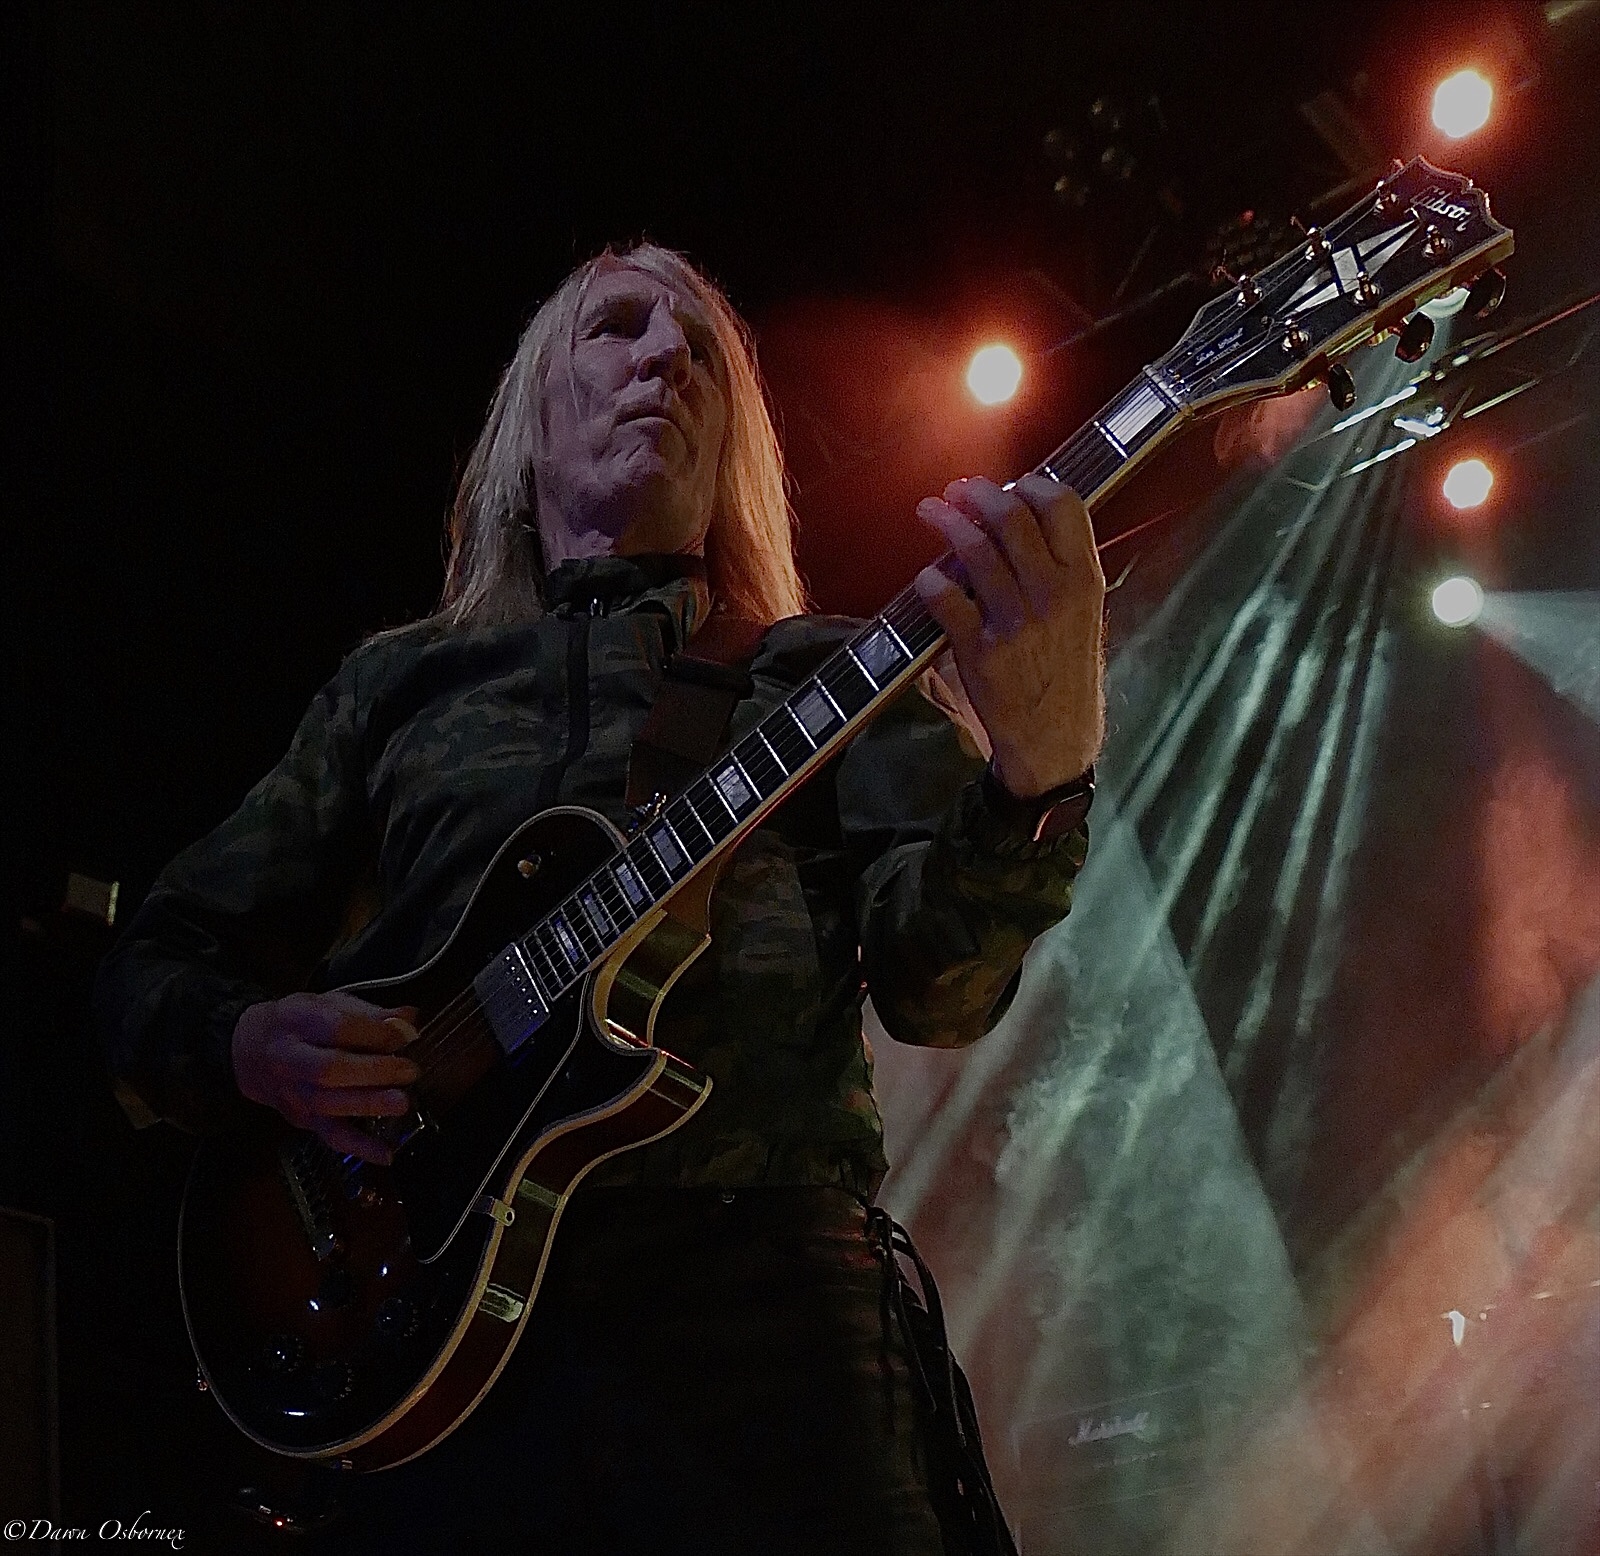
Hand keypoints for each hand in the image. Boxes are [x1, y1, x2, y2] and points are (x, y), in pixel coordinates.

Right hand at [232, 992, 421, 1163]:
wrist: (250, 1052)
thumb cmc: (298, 1024)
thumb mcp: (328, 1003)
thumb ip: (369, 1013)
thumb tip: (408, 1020)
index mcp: (298, 1020)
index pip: (336, 1027)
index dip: (373, 1032)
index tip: (404, 1034)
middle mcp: (290, 1058)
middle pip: (329, 1068)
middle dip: (373, 1071)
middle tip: (408, 1070)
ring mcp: (295, 1093)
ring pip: (328, 1104)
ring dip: (369, 1105)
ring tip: (401, 1102)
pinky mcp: (303, 1119)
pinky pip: (330, 1137)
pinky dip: (359, 1147)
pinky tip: (386, 1152)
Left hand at [914, 475, 1104, 797]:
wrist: (1056, 739)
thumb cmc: (1066, 671)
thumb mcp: (1085, 614)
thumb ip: (1063, 567)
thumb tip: (1025, 517)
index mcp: (1084, 579)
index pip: (1063, 505)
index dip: (1031, 484)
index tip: (1010, 484)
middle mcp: (1053, 594)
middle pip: (1012, 516)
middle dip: (978, 494)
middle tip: (958, 491)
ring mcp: (1016, 621)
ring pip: (974, 549)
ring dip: (945, 521)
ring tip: (930, 511)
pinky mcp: (981, 650)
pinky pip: (946, 598)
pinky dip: (931, 580)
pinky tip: (927, 576)